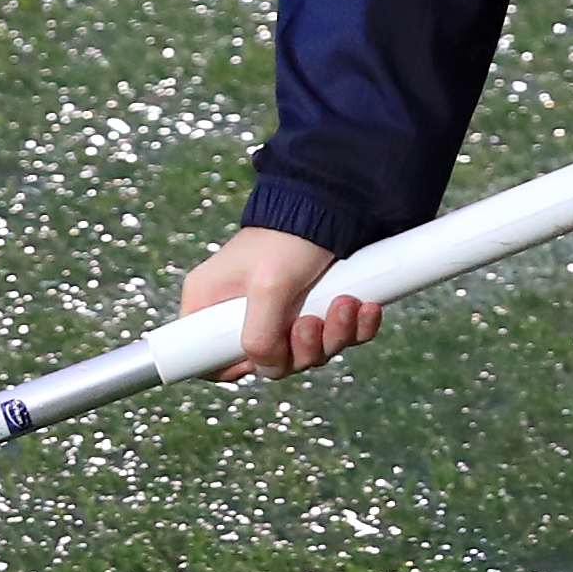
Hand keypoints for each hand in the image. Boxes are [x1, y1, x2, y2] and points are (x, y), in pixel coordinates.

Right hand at [179, 224, 375, 378]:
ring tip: (346, 304)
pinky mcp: (314, 308)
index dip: (233, 369)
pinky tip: (367, 308)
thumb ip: (260, 337)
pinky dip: (355, 328)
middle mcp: (242, 312)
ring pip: (307, 352)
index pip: (205, 357)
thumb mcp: (268, 288)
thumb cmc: (287, 236)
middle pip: (269, 361)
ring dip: (334, 335)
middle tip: (311, 322)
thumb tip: (267, 367)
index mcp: (211, 305)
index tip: (261, 359)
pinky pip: (335, 337)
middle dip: (301, 349)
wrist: (331, 202)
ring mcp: (280, 312)